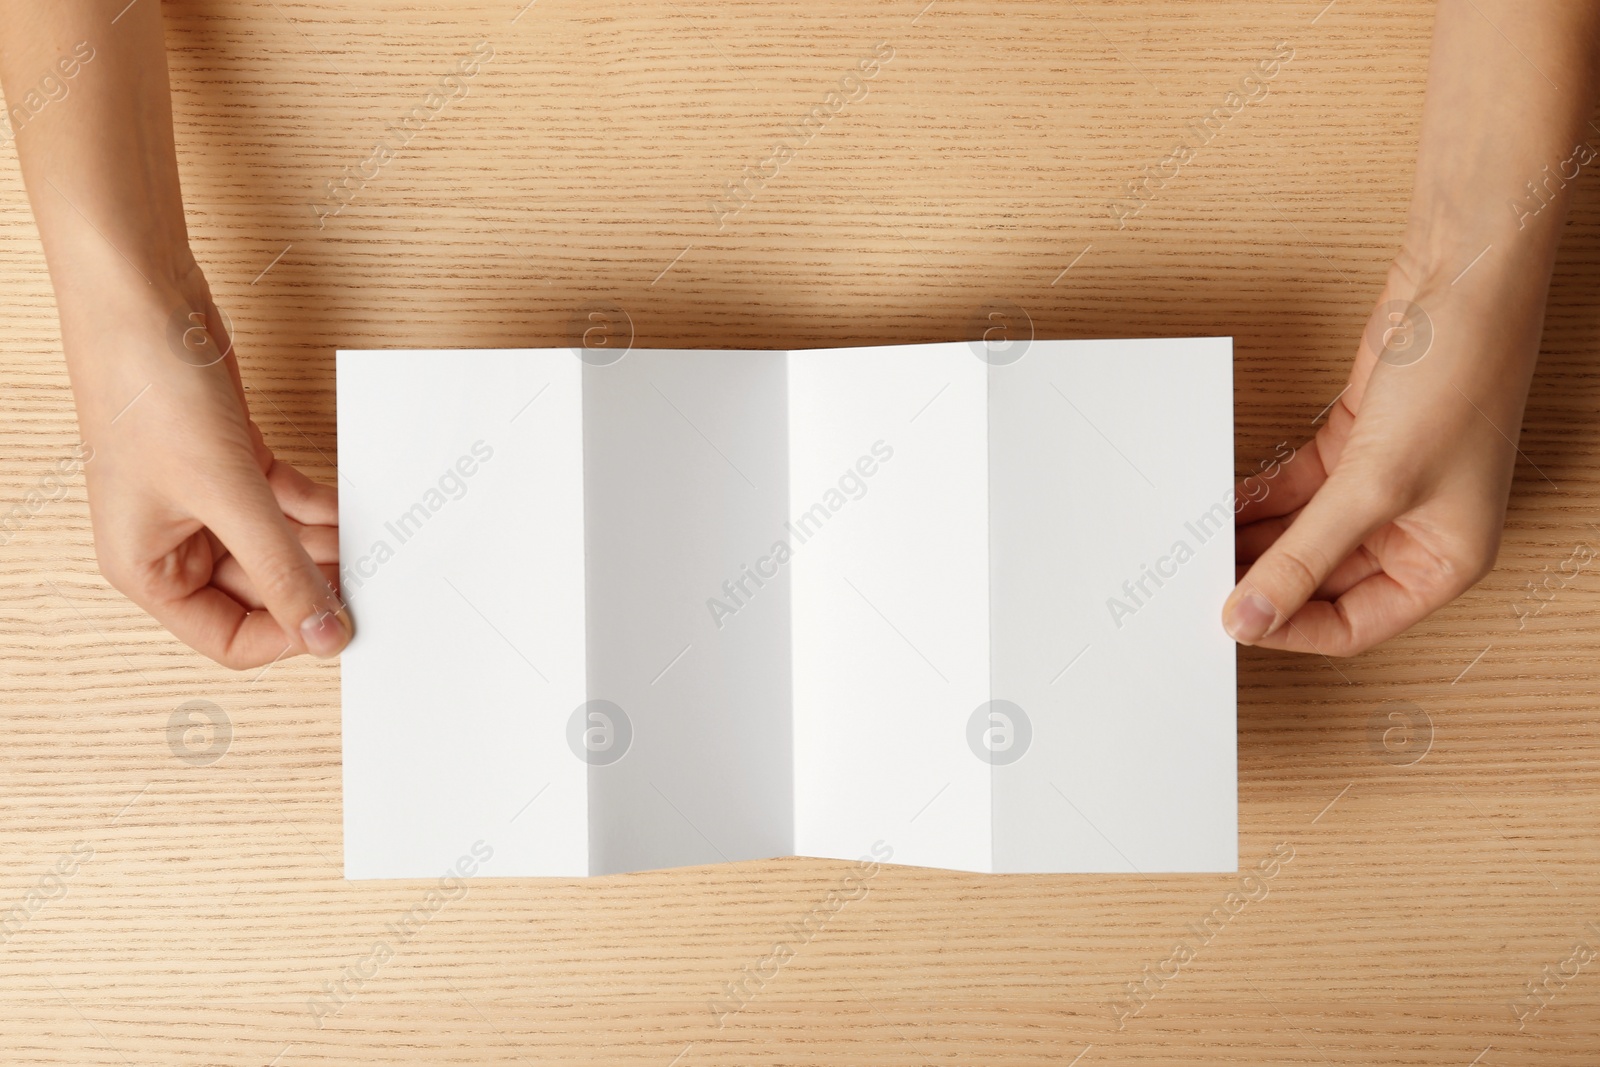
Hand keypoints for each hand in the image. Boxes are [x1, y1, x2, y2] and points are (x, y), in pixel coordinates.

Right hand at [66, 264, 349, 668]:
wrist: (143, 298)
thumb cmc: (149, 390)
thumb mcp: (229, 494)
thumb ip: (282, 568)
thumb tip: (323, 633)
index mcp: (146, 569)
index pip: (228, 638)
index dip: (287, 636)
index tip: (340, 623)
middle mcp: (172, 542)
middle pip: (260, 593)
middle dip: (314, 586)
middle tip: (373, 583)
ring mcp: (205, 501)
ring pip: (279, 547)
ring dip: (326, 547)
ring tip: (376, 547)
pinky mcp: (233, 463)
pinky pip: (287, 505)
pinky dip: (322, 509)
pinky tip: (358, 511)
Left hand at [1222, 251, 1545, 655]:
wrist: (1462, 283)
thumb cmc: (1459, 379)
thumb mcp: (1373, 485)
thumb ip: (1305, 555)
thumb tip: (1253, 614)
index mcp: (1443, 563)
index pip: (1353, 626)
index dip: (1290, 628)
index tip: (1232, 623)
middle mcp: (1415, 533)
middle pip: (1321, 581)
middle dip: (1263, 581)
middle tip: (1201, 584)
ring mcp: (1382, 490)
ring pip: (1302, 535)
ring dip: (1252, 540)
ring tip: (1197, 547)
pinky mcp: (1354, 449)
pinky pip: (1294, 492)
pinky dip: (1257, 499)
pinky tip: (1217, 505)